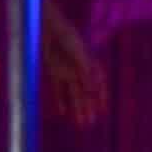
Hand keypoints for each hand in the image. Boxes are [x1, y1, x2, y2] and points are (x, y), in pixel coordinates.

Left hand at [45, 5, 106, 128]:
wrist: (48, 27)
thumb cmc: (67, 37)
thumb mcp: (79, 54)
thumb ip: (85, 71)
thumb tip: (92, 90)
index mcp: (90, 63)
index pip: (99, 83)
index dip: (101, 96)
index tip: (103, 109)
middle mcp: (79, 69)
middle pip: (86, 92)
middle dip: (89, 107)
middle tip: (91, 122)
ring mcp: (67, 70)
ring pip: (73, 93)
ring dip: (77, 108)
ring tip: (80, 123)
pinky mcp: (55, 71)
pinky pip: (58, 89)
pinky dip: (60, 100)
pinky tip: (62, 112)